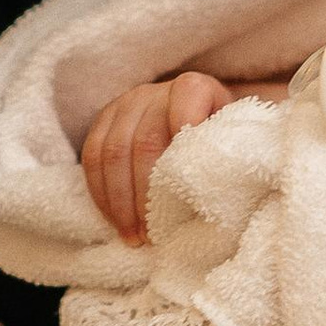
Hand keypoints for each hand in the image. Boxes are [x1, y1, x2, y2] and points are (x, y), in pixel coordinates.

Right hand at [80, 72, 238, 241]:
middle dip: (145, 194)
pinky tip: (115, 221)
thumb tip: (229, 196)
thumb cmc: (218, 138)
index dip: (180, 152)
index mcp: (194, 88)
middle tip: (152, 235)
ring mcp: (125, 103)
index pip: (184, 110)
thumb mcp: (234, 140)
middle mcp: (155, 91)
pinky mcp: (103, 119)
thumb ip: (233, 156)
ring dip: (120, 202)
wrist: (195, 115)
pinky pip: (91, 157)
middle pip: (143, 142)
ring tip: (133, 237)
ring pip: (112, 152)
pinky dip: (102, 194)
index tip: (183, 197)